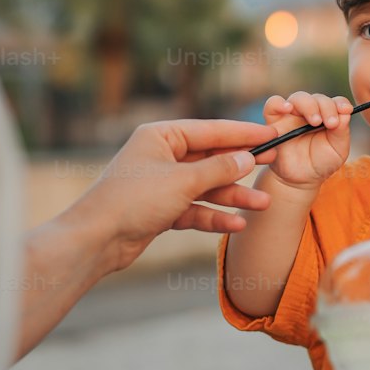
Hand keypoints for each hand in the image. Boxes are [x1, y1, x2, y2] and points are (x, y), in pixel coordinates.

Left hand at [70, 117, 278, 272]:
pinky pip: (195, 209)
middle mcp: (161, 156)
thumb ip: (219, 169)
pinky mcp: (161, 210)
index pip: (211, 130)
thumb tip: (247, 158)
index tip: (271, 135)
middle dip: (241, 167)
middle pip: (211, 158)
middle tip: (274, 164)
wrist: (95, 240)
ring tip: (263, 204)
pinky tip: (237, 224)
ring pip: (206, 187)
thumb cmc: (133, 201)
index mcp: (161, 136)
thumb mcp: (183, 181)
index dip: (243, 134)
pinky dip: (214, 216)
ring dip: (233, 196)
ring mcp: (162, 184)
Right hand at [262, 91, 354, 189]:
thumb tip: (345, 113)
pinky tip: (287, 108)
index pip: (335, 102)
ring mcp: (292, 115)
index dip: (341, 103)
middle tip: (331, 123)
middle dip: (326, 107)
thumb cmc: (321, 162)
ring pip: (298, 98)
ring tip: (315, 121)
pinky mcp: (275, 122)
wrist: (301, 179)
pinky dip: (279, 103)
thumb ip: (342, 132)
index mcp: (328, 115)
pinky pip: (272, 105)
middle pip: (317, 98)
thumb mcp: (338, 150)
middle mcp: (310, 112)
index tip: (347, 110)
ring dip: (308, 105)